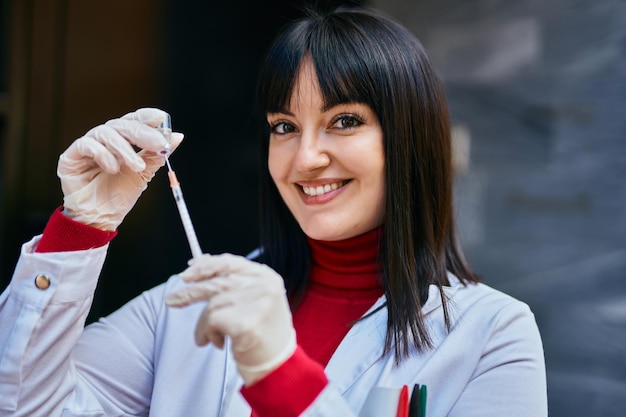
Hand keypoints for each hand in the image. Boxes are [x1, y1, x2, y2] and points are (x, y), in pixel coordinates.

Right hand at [58, 108, 183, 230]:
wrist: (100, 219)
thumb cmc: (119, 196)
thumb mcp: (143, 174)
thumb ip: (157, 155)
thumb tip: (177, 136)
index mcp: (121, 141)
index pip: (133, 120)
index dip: (147, 117)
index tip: (162, 117)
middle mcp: (104, 140)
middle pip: (122, 125)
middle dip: (142, 133)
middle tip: (159, 144)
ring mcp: (87, 146)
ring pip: (106, 133)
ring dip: (124, 149)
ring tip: (137, 166)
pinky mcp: (71, 156)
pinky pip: (86, 145)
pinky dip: (103, 154)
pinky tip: (113, 168)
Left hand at [165, 253, 296, 384]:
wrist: (278, 364)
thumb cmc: (263, 333)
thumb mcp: (255, 300)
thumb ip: (233, 283)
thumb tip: (199, 265)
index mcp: (266, 277)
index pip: (230, 263)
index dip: (206, 266)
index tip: (188, 271)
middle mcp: (264, 286)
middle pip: (217, 283)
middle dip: (191, 293)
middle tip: (171, 300)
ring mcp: (256, 303)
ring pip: (212, 305)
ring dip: (204, 325)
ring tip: (208, 337)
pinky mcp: (246, 323)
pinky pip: (212, 322)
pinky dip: (208, 334)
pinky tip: (219, 343)